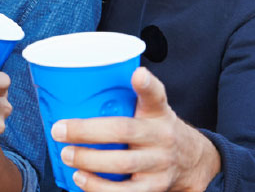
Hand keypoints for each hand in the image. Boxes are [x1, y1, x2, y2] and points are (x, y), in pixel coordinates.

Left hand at [51, 67, 220, 190]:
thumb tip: (85, 79)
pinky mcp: (155, 189)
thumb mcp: (153, 106)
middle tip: (59, 131)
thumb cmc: (159, 127)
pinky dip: (100, 188)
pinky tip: (81, 180)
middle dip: (87, 131)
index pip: (155, 94)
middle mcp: (161, 137)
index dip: (146, 84)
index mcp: (158, 112)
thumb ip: (129, 94)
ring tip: (67, 156)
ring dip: (90, 162)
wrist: (194, 161)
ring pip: (124, 165)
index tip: (138, 75)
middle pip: (124, 131)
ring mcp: (160, 165)